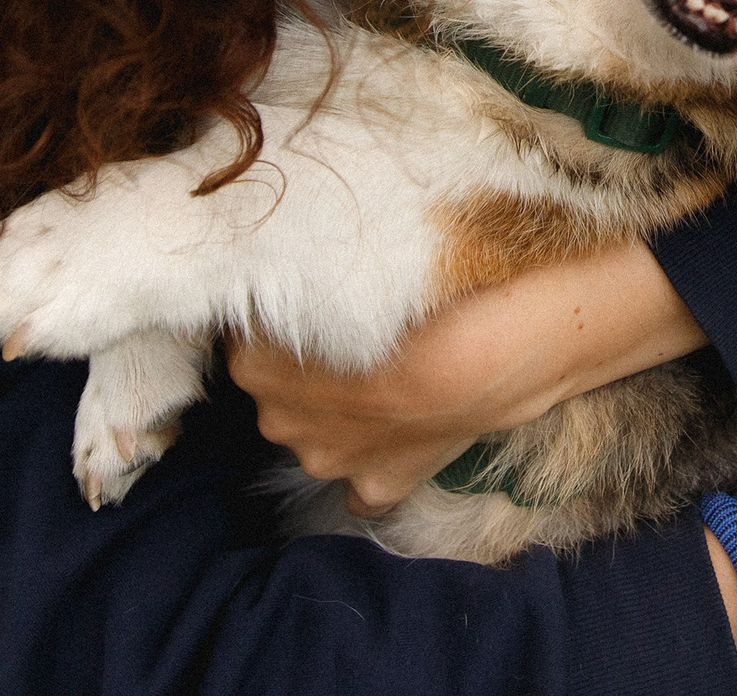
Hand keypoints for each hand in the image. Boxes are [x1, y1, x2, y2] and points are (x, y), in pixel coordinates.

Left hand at [225, 238, 708, 516]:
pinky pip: (364, 485)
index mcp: (252, 361)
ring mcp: (326, 460)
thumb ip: (303, 270)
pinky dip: (378, 465)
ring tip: (396, 375)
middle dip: (309, 369)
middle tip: (365, 335)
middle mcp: (275, 419)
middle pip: (277, 388)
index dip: (286, 317)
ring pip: (319, 434)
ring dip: (344, 414)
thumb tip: (284, 249)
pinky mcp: (377, 486)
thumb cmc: (418, 286)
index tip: (324, 298)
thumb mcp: (346, 256)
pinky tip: (406, 433)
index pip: (247, 333)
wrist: (488, 345)